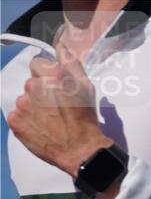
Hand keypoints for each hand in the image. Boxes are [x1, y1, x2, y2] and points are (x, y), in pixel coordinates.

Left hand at [6, 43, 113, 177]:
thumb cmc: (86, 121)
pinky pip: (18, 115)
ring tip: (51, 121)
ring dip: (35, 107)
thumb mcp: (87, 88)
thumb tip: (61, 47)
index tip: (56, 87)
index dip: (48, 75)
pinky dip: (27, 120)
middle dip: (42, 93)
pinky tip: (42, 128)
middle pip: (32, 83)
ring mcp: (23, 104)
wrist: (80, 151)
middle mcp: (34, 87)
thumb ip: (72, 64)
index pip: (38, 63)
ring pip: (25, 100)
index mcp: (52, 76)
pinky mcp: (15, 120)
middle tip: (57, 108)